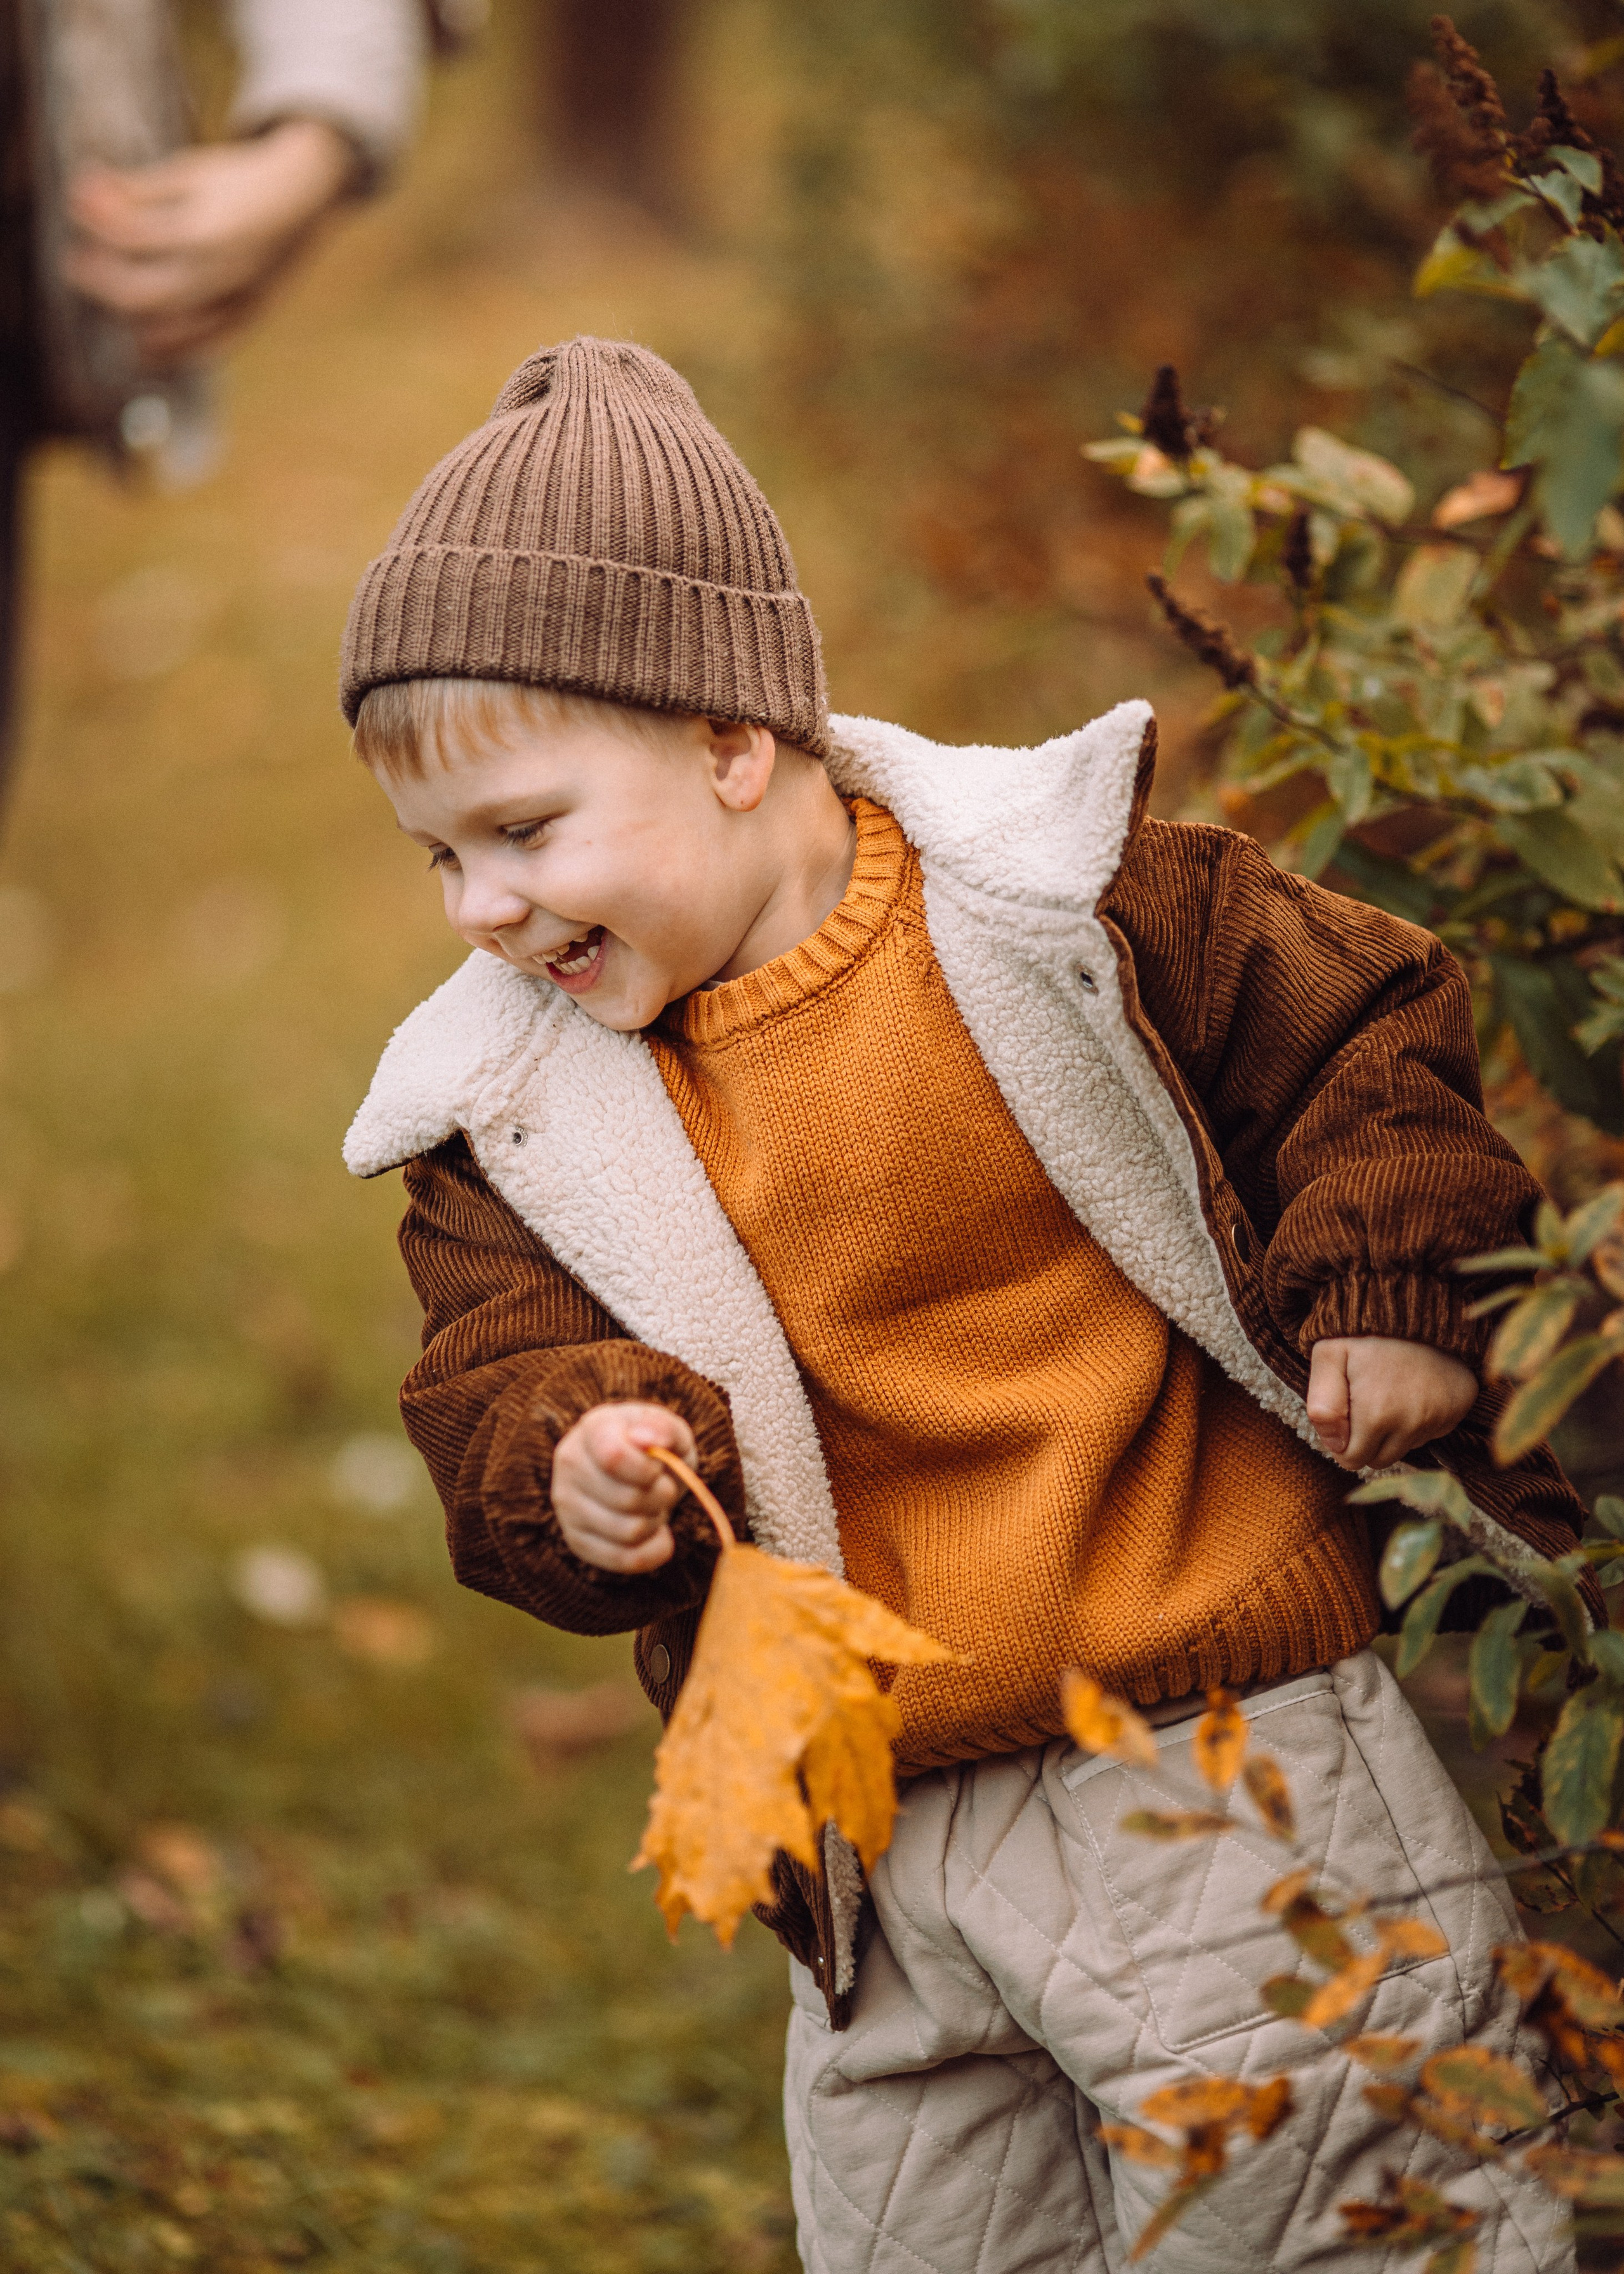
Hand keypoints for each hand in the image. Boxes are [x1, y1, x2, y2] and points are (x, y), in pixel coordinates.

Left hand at [64, 120, 355, 363]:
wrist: (305, 195)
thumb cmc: (241, 179)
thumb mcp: (189, 173)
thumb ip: (139, 188)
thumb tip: (84, 190)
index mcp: (201, 231)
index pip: (130, 236)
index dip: (95, 220)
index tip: (75, 203)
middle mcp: (217, 275)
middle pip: (140, 295)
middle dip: (100, 281)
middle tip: (76, 265)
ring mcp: (234, 301)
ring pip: (168, 331)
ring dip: (130, 318)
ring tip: (112, 295)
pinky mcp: (248, 315)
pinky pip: (206, 347)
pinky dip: (173, 351)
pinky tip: (146, 341)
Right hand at [551, 1402, 698, 1573]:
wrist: (633, 1471)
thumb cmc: (654, 1448)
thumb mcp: (669, 1431)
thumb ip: (666, 1429)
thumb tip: (649, 1440)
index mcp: (593, 1428)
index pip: (614, 1457)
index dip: (648, 1470)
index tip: (658, 1467)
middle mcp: (570, 1465)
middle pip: (629, 1499)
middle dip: (662, 1496)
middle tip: (662, 1487)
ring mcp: (567, 1506)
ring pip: (630, 1532)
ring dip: (657, 1521)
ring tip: (652, 1505)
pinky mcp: (577, 1541)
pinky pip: (626, 1560)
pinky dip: (654, 1550)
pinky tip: (655, 1533)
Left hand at [1307, 1336, 1477, 1471]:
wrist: (1415, 1301)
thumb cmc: (1364, 1331)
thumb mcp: (1328, 1356)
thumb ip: (1322, 1404)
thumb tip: (1333, 1444)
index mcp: (1377, 1414)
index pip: (1352, 1459)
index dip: (1342, 1440)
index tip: (1344, 1412)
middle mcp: (1414, 1423)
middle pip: (1380, 1459)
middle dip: (1366, 1440)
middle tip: (1363, 1401)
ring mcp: (1441, 1417)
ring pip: (1406, 1448)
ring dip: (1393, 1431)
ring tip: (1387, 1391)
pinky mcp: (1459, 1408)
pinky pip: (1432, 1432)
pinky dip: (1419, 1419)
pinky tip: (1411, 1389)